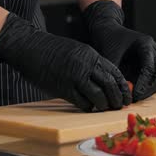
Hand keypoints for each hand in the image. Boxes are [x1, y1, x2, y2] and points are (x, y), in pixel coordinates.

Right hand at [0, 13, 130, 111]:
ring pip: (98, 96)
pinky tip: (89, 108)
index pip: (115, 72)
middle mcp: (85, 65)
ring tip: (105, 108)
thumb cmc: (52, 50)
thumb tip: (104, 80)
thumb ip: (90, 63)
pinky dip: (88, 107)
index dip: (122, 86)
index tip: (126, 95)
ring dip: (104, 105)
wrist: (29, 46)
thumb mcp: (77, 50)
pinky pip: (81, 102)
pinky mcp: (63, 87)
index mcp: (91, 55)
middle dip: (118, 98)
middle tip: (120, 106)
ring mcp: (74, 77)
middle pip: (110, 85)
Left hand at [82, 0, 155, 101]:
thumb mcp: (109, 55)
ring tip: (133, 98)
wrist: (106, 30)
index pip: (150, 67)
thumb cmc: (108, 39)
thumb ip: (115, 74)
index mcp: (145, 44)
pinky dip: (144, 87)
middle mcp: (152, 50)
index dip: (144, 84)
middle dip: (150, 88)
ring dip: (148, 89)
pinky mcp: (147, 64)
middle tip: (136, 98)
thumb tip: (118, 93)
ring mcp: (151, 57)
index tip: (135, 95)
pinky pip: (150, 79)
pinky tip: (132, 94)